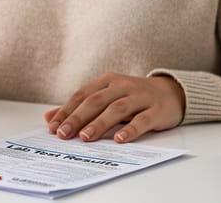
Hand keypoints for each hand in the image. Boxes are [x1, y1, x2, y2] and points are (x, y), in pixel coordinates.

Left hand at [43, 73, 184, 142]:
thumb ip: (79, 108)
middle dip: (78, 117)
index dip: (66, 110)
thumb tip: (49, 118)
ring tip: (86, 137)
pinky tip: (119, 139)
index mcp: (107, 81)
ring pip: (117, 109)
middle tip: (65, 133)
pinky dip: (130, 129)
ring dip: (100, 123)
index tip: (53, 127)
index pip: (82, 95)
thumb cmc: (132, 97)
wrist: (170, 92)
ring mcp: (140, 97)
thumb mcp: (106, 97)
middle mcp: (122, 86)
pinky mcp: (156, 110)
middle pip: (97, 101)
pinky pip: (142, 119)